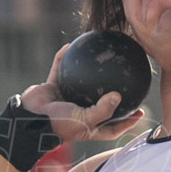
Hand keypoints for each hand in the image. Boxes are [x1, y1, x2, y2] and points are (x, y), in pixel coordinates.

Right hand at [20, 44, 145, 142]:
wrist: (28, 120)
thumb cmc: (58, 124)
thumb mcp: (84, 121)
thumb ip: (102, 110)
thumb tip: (119, 96)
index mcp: (88, 126)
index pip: (113, 126)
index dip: (128, 120)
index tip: (141, 111)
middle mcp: (79, 112)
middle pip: (100, 101)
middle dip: (113, 92)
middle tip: (128, 79)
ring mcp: (65, 99)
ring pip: (81, 83)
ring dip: (89, 70)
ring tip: (101, 55)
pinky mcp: (52, 88)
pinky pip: (60, 69)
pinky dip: (63, 58)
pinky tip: (71, 45)